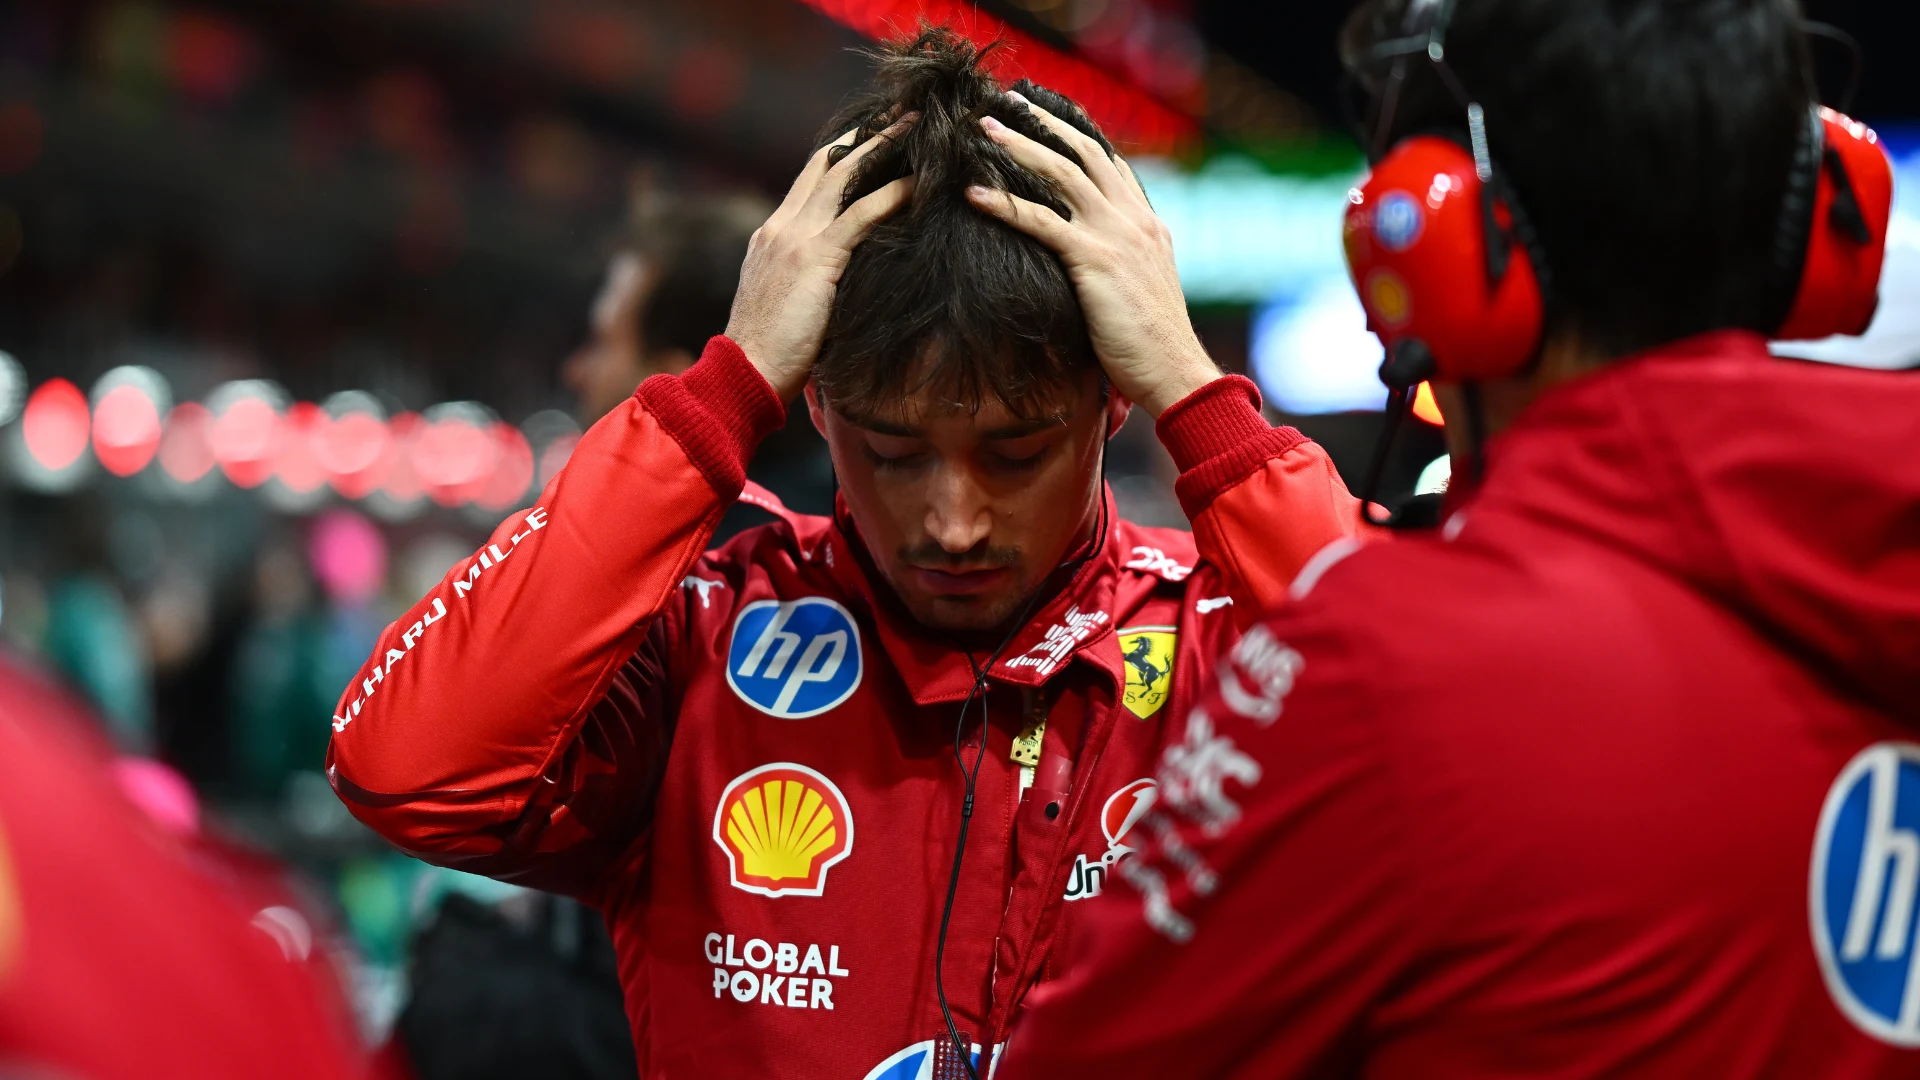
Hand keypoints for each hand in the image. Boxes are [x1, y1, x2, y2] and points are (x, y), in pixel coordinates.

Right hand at [726, 116, 917, 400]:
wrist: (744, 373)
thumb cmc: (768, 356)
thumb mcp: (786, 306)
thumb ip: (809, 282)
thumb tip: (840, 284)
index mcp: (769, 237)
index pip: (806, 182)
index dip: (839, 156)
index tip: (869, 139)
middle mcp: (779, 228)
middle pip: (825, 165)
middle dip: (864, 137)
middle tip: (900, 116)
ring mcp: (794, 238)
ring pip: (844, 177)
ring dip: (884, 148)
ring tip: (918, 129)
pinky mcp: (815, 258)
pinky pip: (862, 214)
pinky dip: (893, 194)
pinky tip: (920, 184)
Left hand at [967, 96, 1220, 418]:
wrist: (1175, 372)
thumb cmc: (1152, 346)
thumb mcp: (1142, 290)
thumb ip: (1122, 263)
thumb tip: (1092, 264)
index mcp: (1148, 224)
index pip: (1110, 164)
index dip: (1077, 136)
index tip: (1045, 117)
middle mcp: (1134, 219)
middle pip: (1084, 152)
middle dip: (1043, 122)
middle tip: (1007, 102)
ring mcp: (1116, 235)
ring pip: (1061, 173)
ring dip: (1018, 146)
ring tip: (982, 129)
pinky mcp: (1094, 259)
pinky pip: (1041, 221)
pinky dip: (1004, 204)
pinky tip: (973, 194)